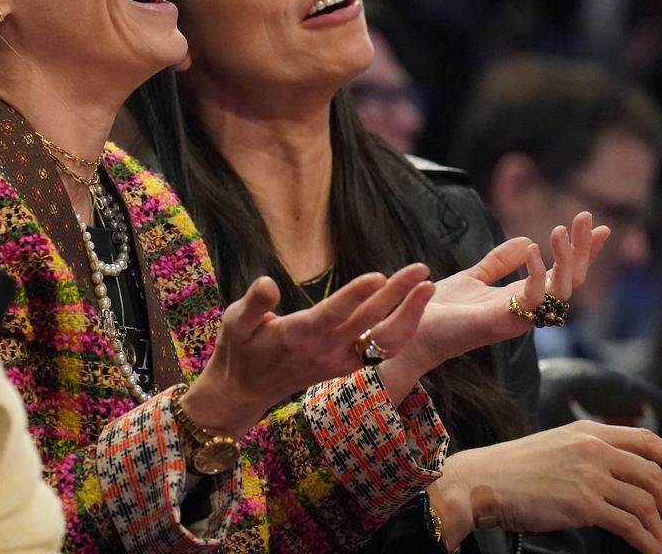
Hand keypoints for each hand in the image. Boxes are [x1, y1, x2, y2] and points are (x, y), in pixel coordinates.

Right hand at [180, 264, 434, 437]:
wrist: (244, 391)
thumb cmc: (238, 349)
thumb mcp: (234, 322)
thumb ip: (253, 304)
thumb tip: (267, 283)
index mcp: (296, 336)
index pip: (331, 315)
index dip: (355, 296)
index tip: (379, 276)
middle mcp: (323, 351)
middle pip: (367, 323)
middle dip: (397, 296)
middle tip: (420, 269)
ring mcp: (337, 362)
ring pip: (382, 343)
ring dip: (409, 316)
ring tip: (427, 287)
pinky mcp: (344, 366)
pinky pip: (379, 350)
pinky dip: (401, 332)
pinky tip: (415, 308)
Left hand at [394, 212, 608, 377]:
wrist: (412, 330)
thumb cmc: (440, 309)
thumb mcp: (473, 276)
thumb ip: (500, 262)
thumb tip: (528, 240)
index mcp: (522, 298)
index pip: (563, 273)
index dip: (582, 251)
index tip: (600, 226)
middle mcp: (526, 309)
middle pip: (570, 281)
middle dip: (583, 250)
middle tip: (587, 217)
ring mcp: (518, 318)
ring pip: (560, 291)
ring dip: (566, 259)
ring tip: (562, 229)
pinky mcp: (502, 322)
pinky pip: (532, 297)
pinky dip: (536, 273)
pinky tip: (534, 249)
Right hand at [430, 421, 661, 553]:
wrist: (481, 481)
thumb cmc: (509, 469)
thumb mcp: (553, 447)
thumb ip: (583, 453)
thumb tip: (611, 474)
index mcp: (586, 431)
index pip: (643, 438)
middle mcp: (593, 448)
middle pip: (651, 473)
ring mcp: (590, 475)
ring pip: (645, 501)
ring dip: (660, 526)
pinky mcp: (584, 503)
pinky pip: (631, 524)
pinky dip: (647, 541)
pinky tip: (651, 551)